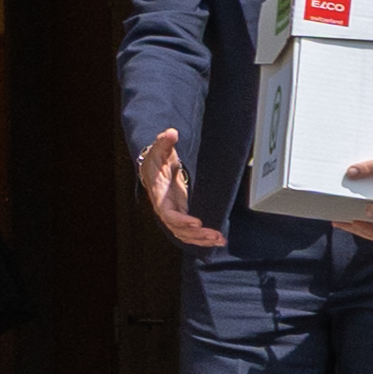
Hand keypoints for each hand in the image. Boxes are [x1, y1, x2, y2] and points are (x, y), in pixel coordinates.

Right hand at [132, 135, 225, 254]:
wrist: (153, 168)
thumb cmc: (156, 160)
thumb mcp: (160, 149)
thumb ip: (164, 142)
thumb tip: (172, 133)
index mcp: (160, 197)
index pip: (168, 214)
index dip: (181, 220)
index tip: (197, 222)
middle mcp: (166, 209)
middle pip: (179, 229)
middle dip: (197, 234)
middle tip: (215, 235)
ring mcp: (174, 214)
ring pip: (186, 234)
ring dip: (202, 240)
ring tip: (219, 240)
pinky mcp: (182, 215)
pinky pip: (191, 232)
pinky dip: (203, 239)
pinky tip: (217, 240)